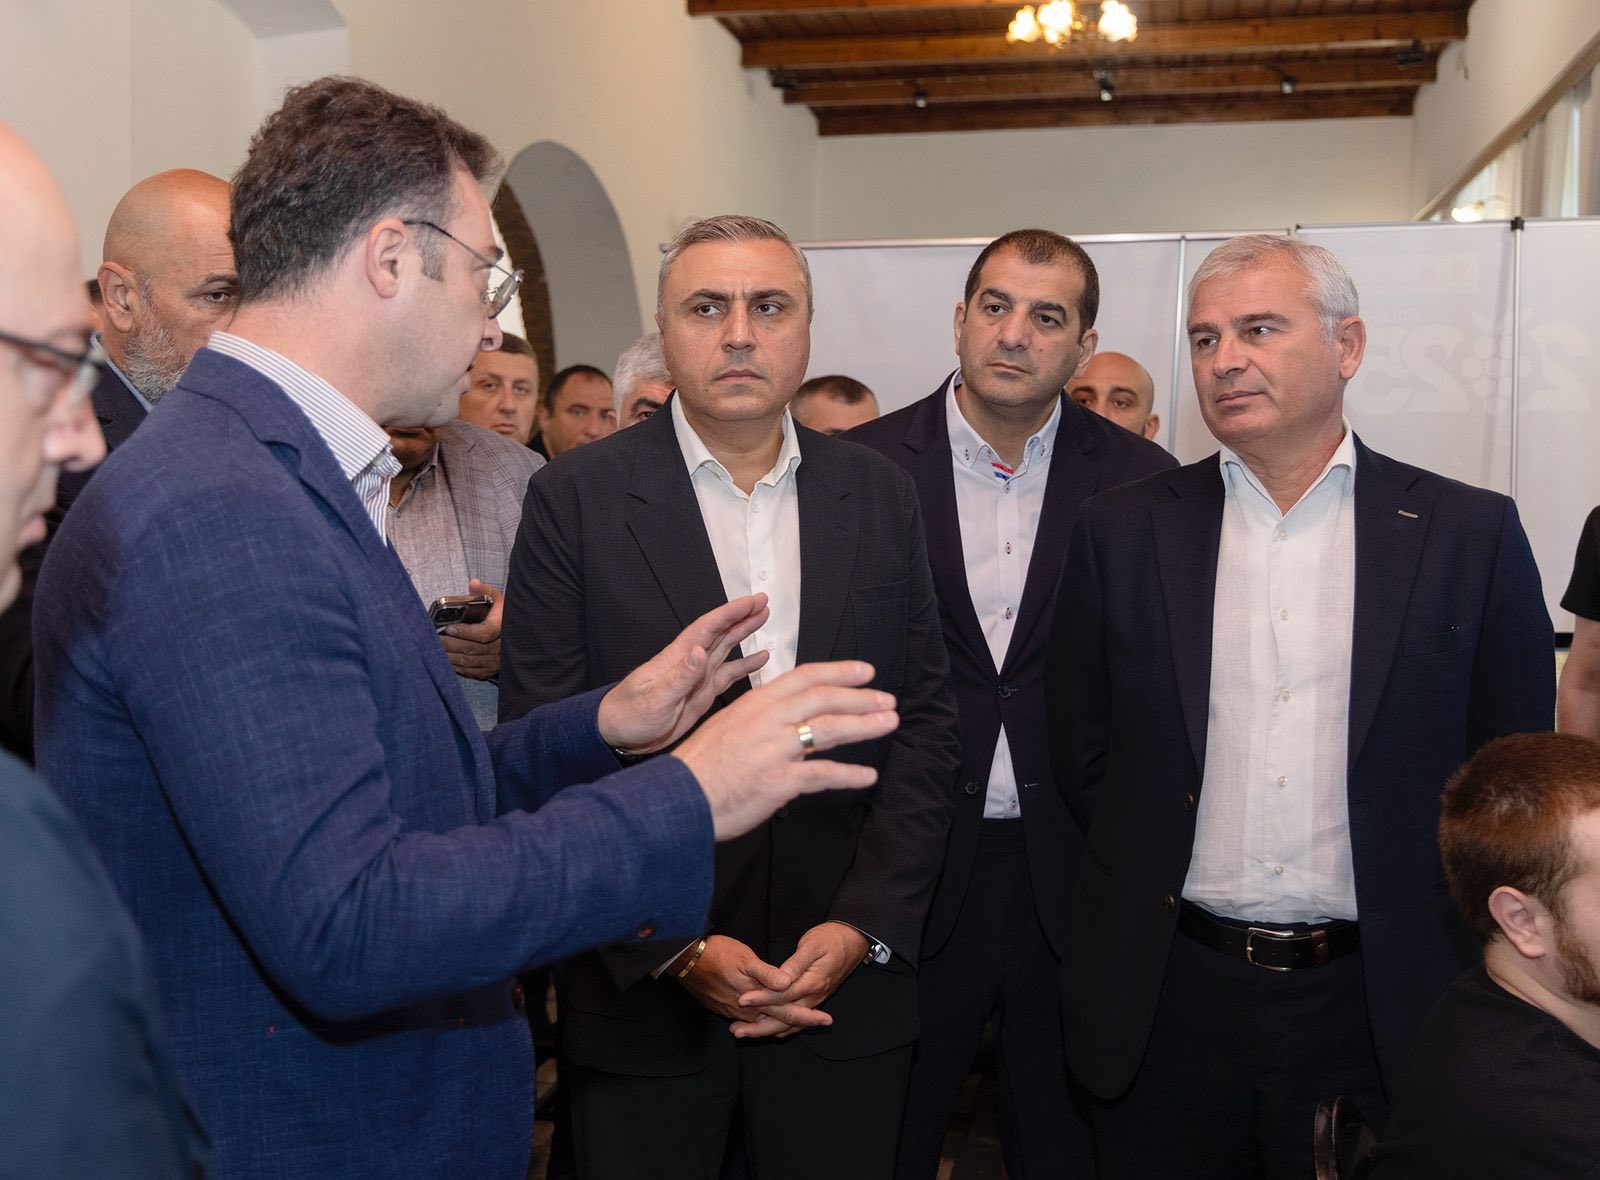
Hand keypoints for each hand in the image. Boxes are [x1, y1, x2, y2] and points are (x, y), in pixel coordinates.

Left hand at [439, 579, 501, 679]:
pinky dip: (456, 666)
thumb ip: (484, 591)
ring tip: (435, 649)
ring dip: (451, 656)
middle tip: (434, 639)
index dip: (465, 632)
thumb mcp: (497, 600)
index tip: (450, 627)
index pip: (484, 633)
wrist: (516, 635)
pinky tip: (445, 660)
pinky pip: (470, 671)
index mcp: (503, 628)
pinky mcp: (489, 670)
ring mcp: (496, 661)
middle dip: (451, 644)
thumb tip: (473, 583)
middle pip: (472, 649)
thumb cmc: (501, 615)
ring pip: (469, 661)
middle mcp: (501, 648)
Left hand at [597, 595, 771, 753]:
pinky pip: (728, 676)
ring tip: (763, 619)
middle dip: (741, 616)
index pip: (708, 628)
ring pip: (726, 649)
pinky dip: (744, 667)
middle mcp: (690, 663)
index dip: (730, 613)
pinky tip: (759, 660)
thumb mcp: (656, 698)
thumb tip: (699, 652)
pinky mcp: (701, 693)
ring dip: (743, 634)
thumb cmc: (630, 714)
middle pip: (720, 632)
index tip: (750, 602)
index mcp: (678, 658)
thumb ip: (680, 677)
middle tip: (763, 602)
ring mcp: (697, 678)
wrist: (620, 734)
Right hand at [673, 661, 897, 840]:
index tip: (865, 671)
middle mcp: (768, 719)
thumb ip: (758, 716)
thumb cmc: (700, 766)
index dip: (839, 672)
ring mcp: (775, 749)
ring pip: (830, 729)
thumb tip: (786, 714)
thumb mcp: (727, 724)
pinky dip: (849, 775)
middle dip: (861, 697)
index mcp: (756, 703)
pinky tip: (867, 776)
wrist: (678, 797)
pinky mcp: (780, 780)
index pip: (805, 677)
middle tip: (888, 699)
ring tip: (888, 723)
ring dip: (864, 725)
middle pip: (824, 699)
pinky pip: (823, 774)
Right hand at [676, 936, 831, 1033]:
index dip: (807, 1016)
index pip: (787, 1012)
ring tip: (797, 1025)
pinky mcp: (723, 1009)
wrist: (685, 959)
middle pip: (777, 1021)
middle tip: (822, 1023)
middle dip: (800, 1022)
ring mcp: (732, 1012)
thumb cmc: (717, 953)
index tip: (827, 1020)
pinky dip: (761, 1023)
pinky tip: (765, 1021)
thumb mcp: (745, 959)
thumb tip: (788, 984)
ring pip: (762, 1024)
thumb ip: (767, 974)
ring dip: (780, 1025)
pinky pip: (748, 1022)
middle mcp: (745, 1011)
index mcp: (755, 999)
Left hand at [730, 921, 867, 1039]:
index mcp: (812, 982)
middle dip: (759, 1026)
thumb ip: (796, 965)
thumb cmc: (831, 939)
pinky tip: (766, 1030)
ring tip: (743, 1033)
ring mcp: (815, 1001)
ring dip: (766, 1030)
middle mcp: (814, 997)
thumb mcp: (812, 945)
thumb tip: (781, 980)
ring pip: (789, 1024)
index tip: (742, 1000)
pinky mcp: (813, 1001)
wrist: (853, 942)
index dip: (761, 998)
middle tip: (736, 1031)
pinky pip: (796, 1022)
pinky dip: (780, 1028)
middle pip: (784, 1018)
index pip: (782, 995)